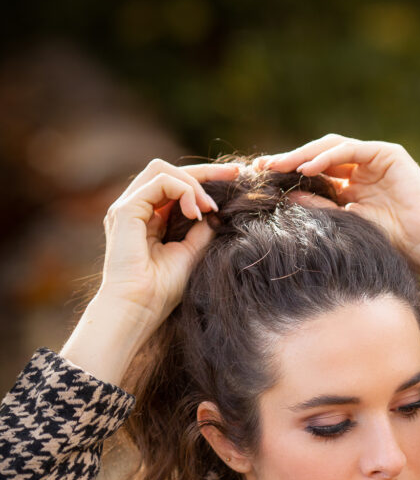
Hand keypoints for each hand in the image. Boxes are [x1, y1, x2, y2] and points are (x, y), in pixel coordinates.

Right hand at [61, 158, 238, 384]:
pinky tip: (196, 213)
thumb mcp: (191, 254)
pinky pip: (159, 182)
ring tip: (209, 208)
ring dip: (193, 184)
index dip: (205, 178)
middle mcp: (135, 209)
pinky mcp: (125, 211)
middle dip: (203, 171)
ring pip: (162, 170)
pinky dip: (183, 191)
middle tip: (233, 177)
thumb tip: (215, 212)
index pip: (174, 185)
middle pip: (168, 170)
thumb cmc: (161, 291)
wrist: (139, 309)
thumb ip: (201, 231)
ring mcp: (127, 208)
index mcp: (147, 218)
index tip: (235, 177)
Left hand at [255, 134, 419, 276]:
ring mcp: (375, 160)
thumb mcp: (345, 225)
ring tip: (279, 166)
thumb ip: (320, 209)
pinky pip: (351, 150)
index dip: (289, 175)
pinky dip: (327, 157)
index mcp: (352, 189)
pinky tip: (307, 168)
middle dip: (290, 160)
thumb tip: (287, 198)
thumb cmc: (391, 245)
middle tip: (262, 167)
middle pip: (319, 157)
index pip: (316, 174)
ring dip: (303, 155)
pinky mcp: (388, 154)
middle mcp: (362, 171)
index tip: (262, 180)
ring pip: (332, 148)